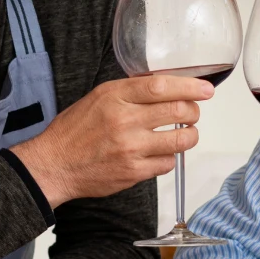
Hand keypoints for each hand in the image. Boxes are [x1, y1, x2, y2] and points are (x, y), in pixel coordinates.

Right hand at [11, 74, 213, 206]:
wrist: (54, 164)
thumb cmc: (75, 130)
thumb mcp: (98, 97)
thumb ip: (130, 92)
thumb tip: (166, 87)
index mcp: (114, 96)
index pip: (162, 86)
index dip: (189, 87)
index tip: (205, 89)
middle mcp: (124, 120)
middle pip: (178, 111)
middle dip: (194, 111)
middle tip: (193, 112)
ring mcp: (130, 148)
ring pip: (180, 140)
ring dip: (189, 135)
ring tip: (185, 133)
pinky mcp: (133, 172)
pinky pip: (167, 163)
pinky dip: (169, 157)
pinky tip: (159, 153)